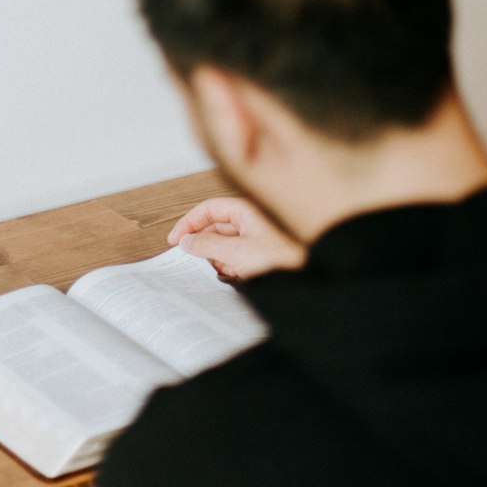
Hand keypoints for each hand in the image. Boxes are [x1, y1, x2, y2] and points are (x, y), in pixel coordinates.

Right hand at [167, 196, 305, 278]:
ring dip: (222, 260)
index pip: (208, 209)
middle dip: (207, 247)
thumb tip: (186, 241)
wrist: (311, 276)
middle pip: (215, 228)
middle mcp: (250, 219)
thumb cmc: (284, 259)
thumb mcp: (237, 253)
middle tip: (200, 262)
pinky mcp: (262, 252)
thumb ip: (207, 245)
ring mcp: (256, 236)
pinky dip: (234, 267)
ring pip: (225, 245)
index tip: (175, 240)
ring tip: (233, 271)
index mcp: (245, 209)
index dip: (188, 223)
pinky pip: (237, 257)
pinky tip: (243, 277)